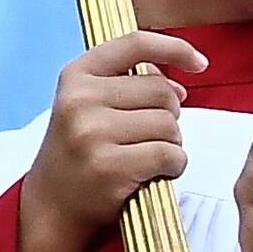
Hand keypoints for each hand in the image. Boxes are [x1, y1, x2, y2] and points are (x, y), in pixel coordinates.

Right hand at [17, 33, 201, 251]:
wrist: (52, 207)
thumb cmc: (79, 153)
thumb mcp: (87, 106)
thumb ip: (127, 85)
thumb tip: (179, 84)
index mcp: (76, 76)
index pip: (135, 44)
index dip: (175, 48)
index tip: (200, 63)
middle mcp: (79, 99)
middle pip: (162, 92)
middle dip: (169, 115)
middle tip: (146, 137)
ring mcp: (92, 134)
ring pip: (170, 125)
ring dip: (171, 144)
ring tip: (144, 158)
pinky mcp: (109, 167)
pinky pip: (170, 155)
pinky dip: (174, 166)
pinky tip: (152, 174)